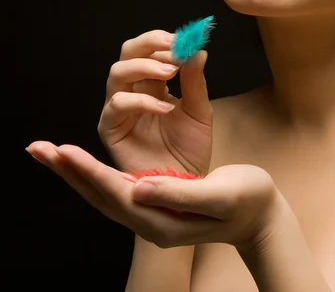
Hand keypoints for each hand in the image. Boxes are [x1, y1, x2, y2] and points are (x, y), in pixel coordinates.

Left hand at [25, 142, 280, 249]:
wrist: (261, 216)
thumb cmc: (247, 202)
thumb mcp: (219, 196)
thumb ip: (179, 193)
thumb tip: (139, 186)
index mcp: (162, 220)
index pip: (115, 193)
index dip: (88, 171)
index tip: (62, 152)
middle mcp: (150, 217)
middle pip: (99, 194)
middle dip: (69, 171)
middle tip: (38, 149)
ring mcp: (152, 210)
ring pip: (105, 189)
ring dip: (78, 170)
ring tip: (53, 152)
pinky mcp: (157, 197)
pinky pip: (119, 184)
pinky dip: (99, 170)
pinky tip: (88, 161)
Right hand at [100, 30, 212, 176]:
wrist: (186, 188)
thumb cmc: (191, 149)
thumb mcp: (199, 111)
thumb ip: (195, 81)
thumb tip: (197, 49)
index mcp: (153, 83)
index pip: (149, 48)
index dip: (164, 40)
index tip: (185, 38)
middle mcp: (133, 91)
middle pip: (128, 53)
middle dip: (149, 44)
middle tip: (174, 48)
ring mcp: (120, 110)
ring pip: (117, 73)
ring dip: (144, 66)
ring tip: (171, 71)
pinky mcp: (111, 130)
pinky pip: (116, 106)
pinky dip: (141, 101)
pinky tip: (165, 108)